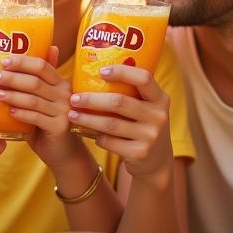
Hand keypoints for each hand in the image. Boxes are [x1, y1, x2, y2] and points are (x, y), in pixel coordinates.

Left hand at [0, 49, 82, 166]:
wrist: (64, 152)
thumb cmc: (48, 122)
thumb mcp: (43, 100)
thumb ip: (35, 82)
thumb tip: (17, 60)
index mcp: (60, 83)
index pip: (41, 66)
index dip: (22, 62)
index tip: (3, 62)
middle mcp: (65, 94)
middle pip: (35, 82)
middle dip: (12, 78)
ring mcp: (64, 111)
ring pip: (34, 100)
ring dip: (13, 96)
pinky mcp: (60, 127)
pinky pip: (36, 117)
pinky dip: (22, 114)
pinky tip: (10, 112)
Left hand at [69, 65, 173, 185]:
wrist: (155, 160)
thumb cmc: (142, 125)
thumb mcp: (145, 107)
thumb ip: (129, 92)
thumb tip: (92, 71)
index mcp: (160, 98)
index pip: (144, 78)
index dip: (122, 72)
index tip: (100, 71)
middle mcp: (158, 116)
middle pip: (120, 102)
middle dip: (92, 99)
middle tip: (74, 98)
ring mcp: (150, 136)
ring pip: (111, 124)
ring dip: (87, 119)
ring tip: (72, 115)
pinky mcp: (140, 153)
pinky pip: (110, 142)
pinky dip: (95, 136)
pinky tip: (86, 132)